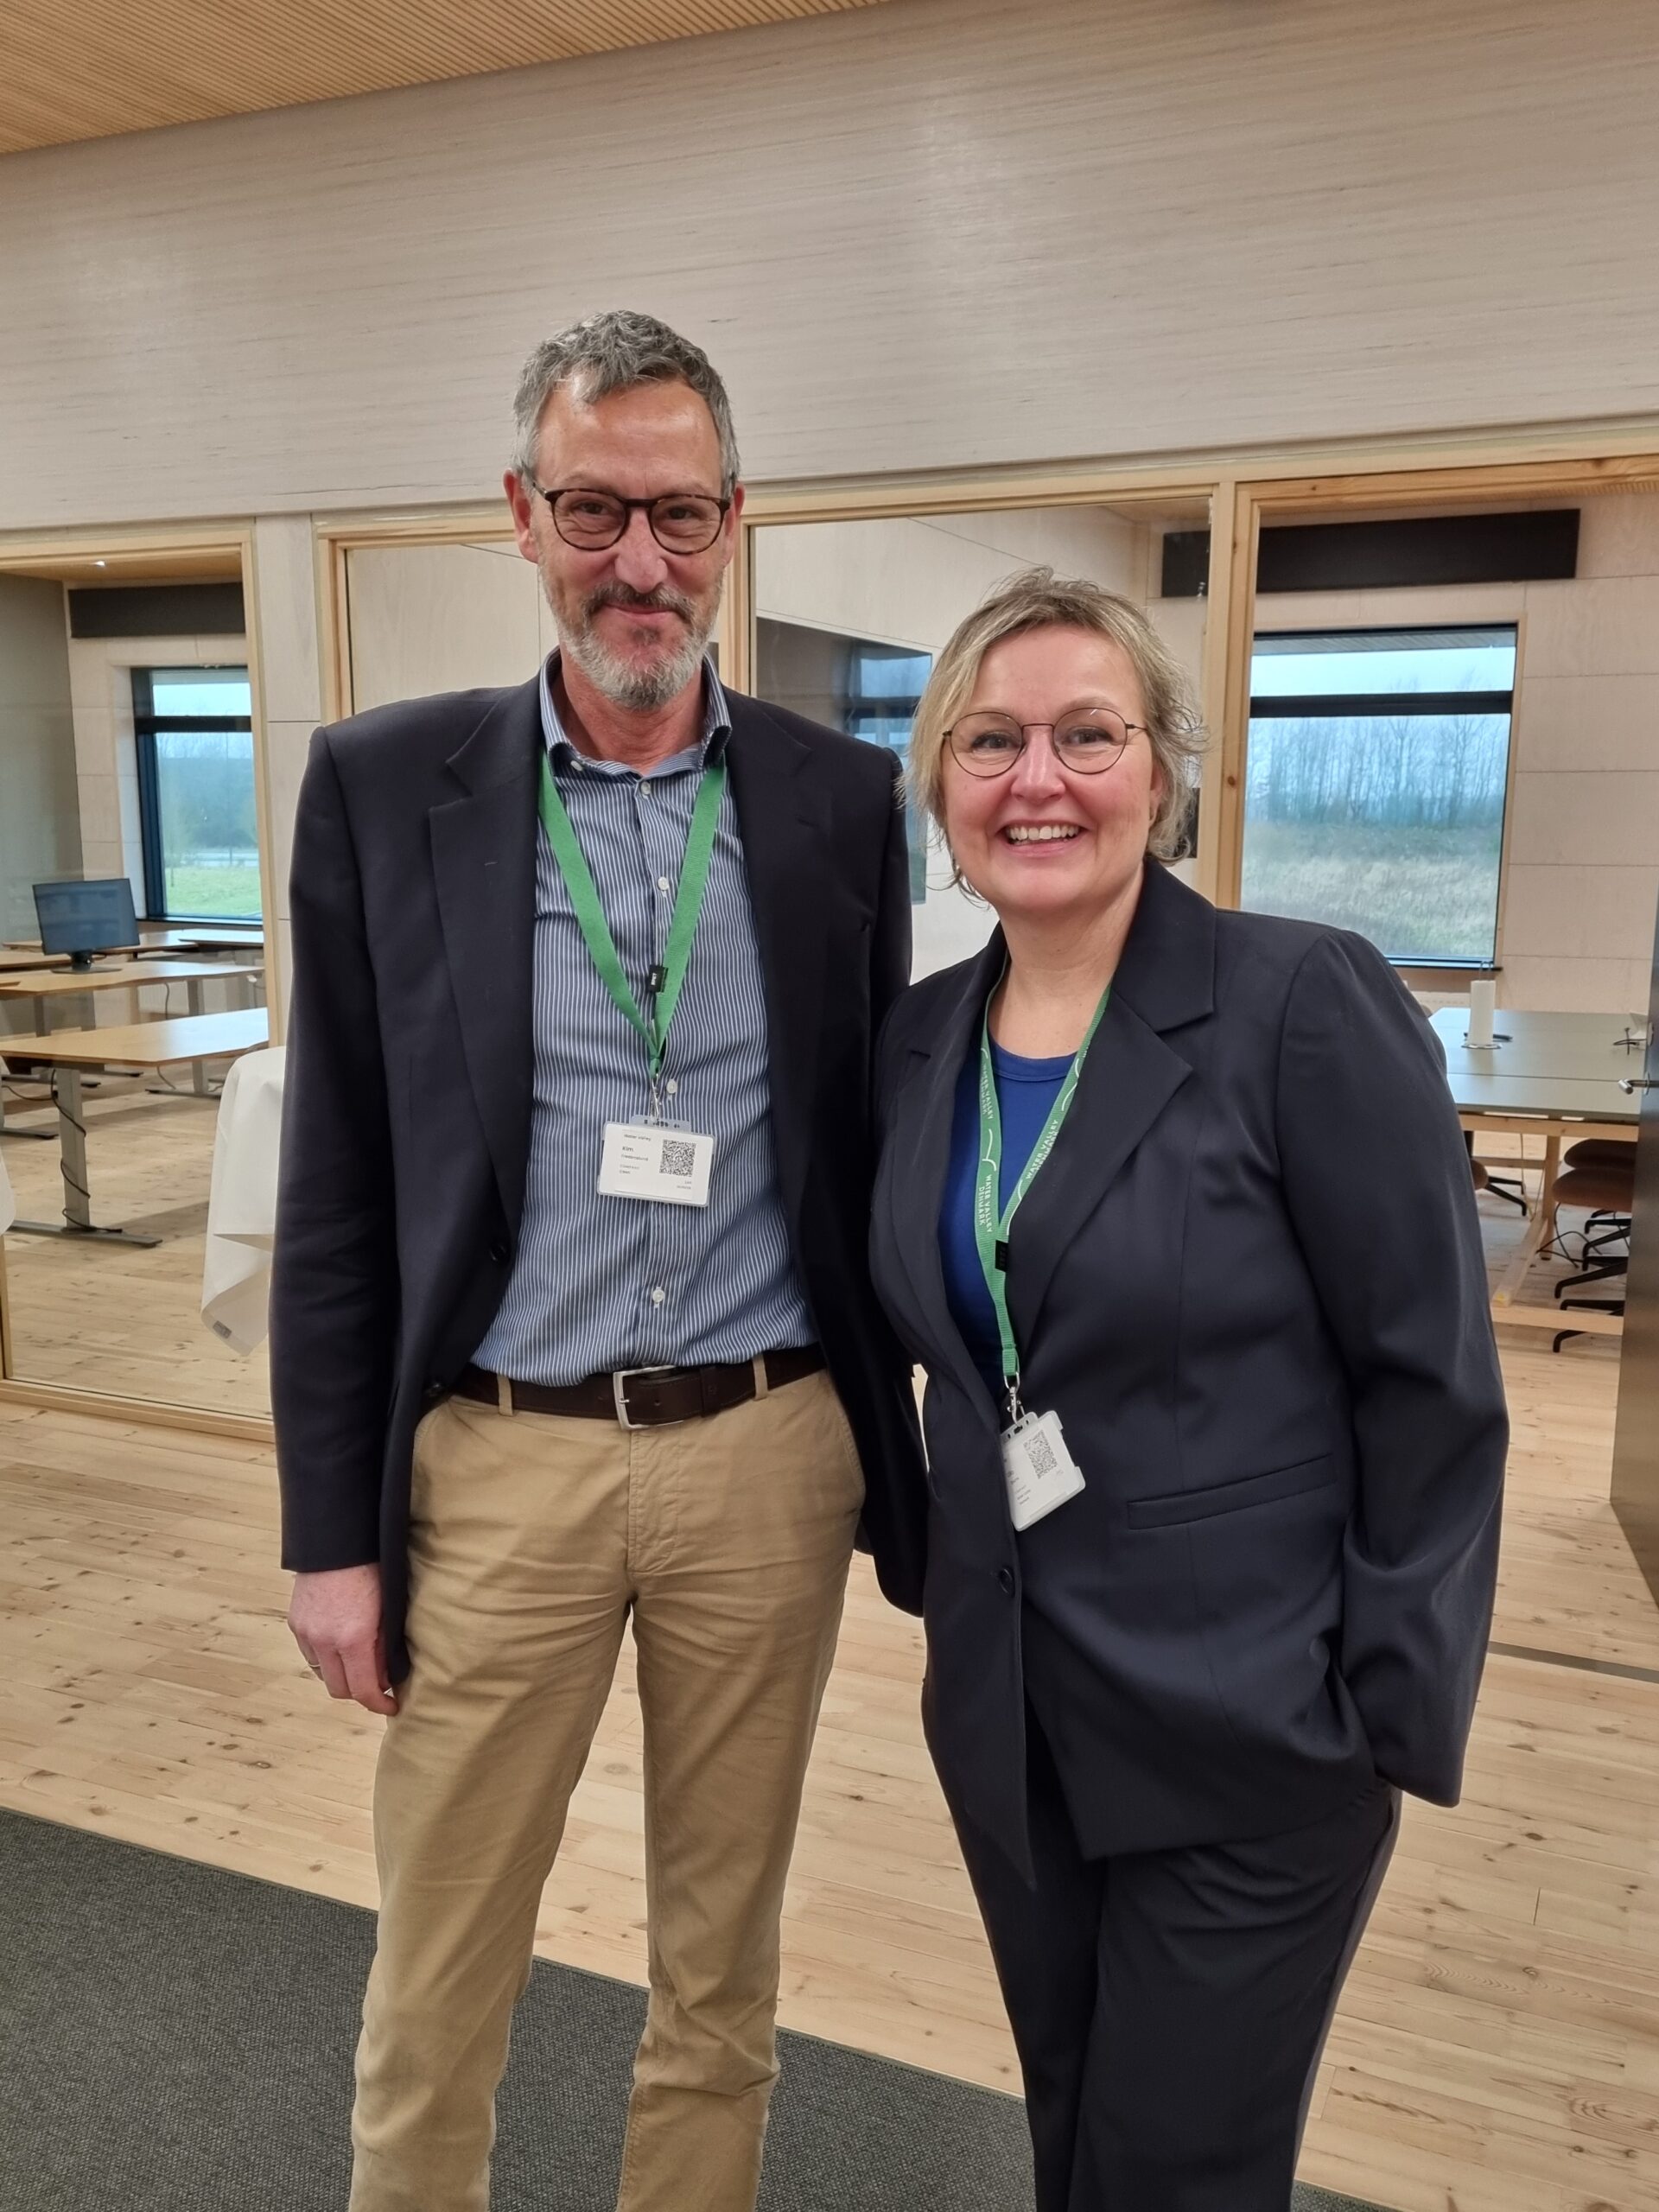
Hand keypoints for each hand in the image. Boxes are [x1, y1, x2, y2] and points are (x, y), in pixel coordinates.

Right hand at [288, 1563, 397, 1714]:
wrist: (338, 1541)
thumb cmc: (372, 1569)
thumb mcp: (389, 1609)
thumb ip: (386, 1647)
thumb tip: (387, 1677)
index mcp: (353, 1638)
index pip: (364, 1690)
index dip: (380, 1705)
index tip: (392, 1707)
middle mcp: (325, 1641)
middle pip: (340, 1690)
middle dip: (361, 1693)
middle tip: (379, 1686)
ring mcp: (307, 1633)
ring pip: (323, 1674)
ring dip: (342, 1676)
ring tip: (360, 1664)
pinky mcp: (296, 1624)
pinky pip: (311, 1655)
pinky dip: (326, 1659)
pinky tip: (341, 1647)